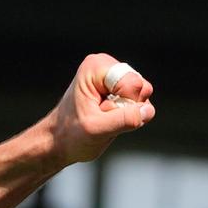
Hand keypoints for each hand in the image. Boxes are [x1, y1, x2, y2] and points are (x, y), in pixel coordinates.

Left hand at [43, 53, 157, 165]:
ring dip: (126, 113)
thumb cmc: (71, 135)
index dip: (123, 105)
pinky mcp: (122, 89)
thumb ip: (123, 120)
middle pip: (141, 88)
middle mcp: (108, 66)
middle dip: (126, 108)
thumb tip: (147, 110)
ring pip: (143, 97)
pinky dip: (128, 115)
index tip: (99, 113)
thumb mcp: (96, 130)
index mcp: (96, 67)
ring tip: (104, 118)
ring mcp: (116, 77)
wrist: (60, 141)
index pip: (132, 84)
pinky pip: (141, 103)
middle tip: (101, 117)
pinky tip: (109, 118)